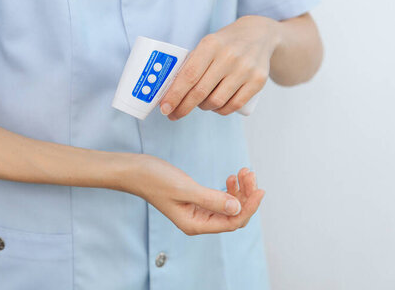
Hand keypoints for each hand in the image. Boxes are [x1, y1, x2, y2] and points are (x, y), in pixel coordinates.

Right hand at [130, 154, 264, 234]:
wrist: (135, 171)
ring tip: (243, 172)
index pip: (232, 222)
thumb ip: (211, 200)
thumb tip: (237, 208)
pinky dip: (229, 188)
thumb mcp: (185, 189)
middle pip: (233, 214)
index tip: (259, 189)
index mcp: (195, 224)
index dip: (249, 207)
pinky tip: (231, 178)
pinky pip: (219, 199)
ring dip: (239, 190)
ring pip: (228, 205)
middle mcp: (198, 221)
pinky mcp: (196, 200)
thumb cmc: (154, 179)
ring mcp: (197, 211)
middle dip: (245, 195)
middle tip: (249, 173)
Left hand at [159, 15, 280, 119]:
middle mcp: (229, 56)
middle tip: (174, 114)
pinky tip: (216, 107)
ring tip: (200, 104)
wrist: (259, 35)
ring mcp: (245, 69)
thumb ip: (191, 65)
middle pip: (200, 91)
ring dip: (203, 107)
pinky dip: (220, 110)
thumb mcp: (207, 45)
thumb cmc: (225, 44)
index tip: (164, 108)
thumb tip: (169, 92)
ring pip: (216, 101)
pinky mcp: (258, 81)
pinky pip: (234, 105)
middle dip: (183, 107)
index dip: (174, 95)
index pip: (188, 75)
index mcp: (211, 45)